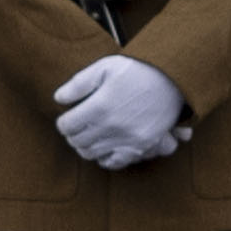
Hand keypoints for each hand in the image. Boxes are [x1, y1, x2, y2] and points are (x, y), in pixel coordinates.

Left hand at [52, 55, 187, 171]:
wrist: (171, 78)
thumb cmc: (136, 69)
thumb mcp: (104, 67)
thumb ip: (78, 84)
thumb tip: (58, 99)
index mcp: (99, 106)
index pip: (66, 126)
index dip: (63, 122)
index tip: (68, 117)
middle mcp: (111, 126)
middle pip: (77, 142)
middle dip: (73, 134)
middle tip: (77, 126)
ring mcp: (126, 138)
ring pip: (92, 153)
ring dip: (86, 146)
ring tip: (89, 135)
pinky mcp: (140, 146)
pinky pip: (115, 162)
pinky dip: (105, 158)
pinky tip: (104, 148)